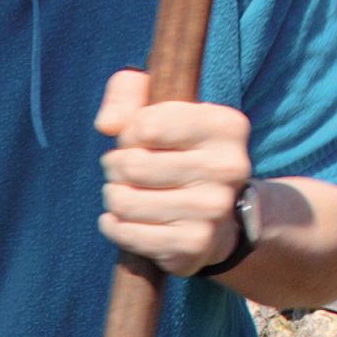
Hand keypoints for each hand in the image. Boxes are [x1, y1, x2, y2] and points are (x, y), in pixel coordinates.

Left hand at [95, 69, 251, 276]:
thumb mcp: (159, 104)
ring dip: (113, 197)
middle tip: (124, 169)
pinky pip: (127, 234)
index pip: (145, 126)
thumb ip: (127, 90)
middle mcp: (229, 169)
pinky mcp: (194, 245)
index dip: (128, 133)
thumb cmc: (178, 150)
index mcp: (227, 126)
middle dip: (116, 167)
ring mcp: (213, 211)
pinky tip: (124, 219)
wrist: (218, 215)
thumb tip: (107, 124)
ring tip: (125, 193)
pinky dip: (114, 226)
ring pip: (125, 202)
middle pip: (132, 165)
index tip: (138, 139)